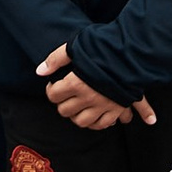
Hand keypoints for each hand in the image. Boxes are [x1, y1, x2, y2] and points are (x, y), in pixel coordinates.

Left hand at [37, 42, 154, 134]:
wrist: (132, 52)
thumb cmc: (103, 47)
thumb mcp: (76, 47)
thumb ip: (56, 59)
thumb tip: (39, 71)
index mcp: (76, 82)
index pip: (53, 95)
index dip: (51, 90)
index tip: (54, 85)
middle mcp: (88, 97)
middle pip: (65, 111)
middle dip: (62, 104)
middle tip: (65, 96)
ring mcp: (102, 105)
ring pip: (82, 122)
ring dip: (76, 116)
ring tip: (77, 107)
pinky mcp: (116, 108)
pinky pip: (102, 124)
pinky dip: (96, 123)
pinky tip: (93, 116)